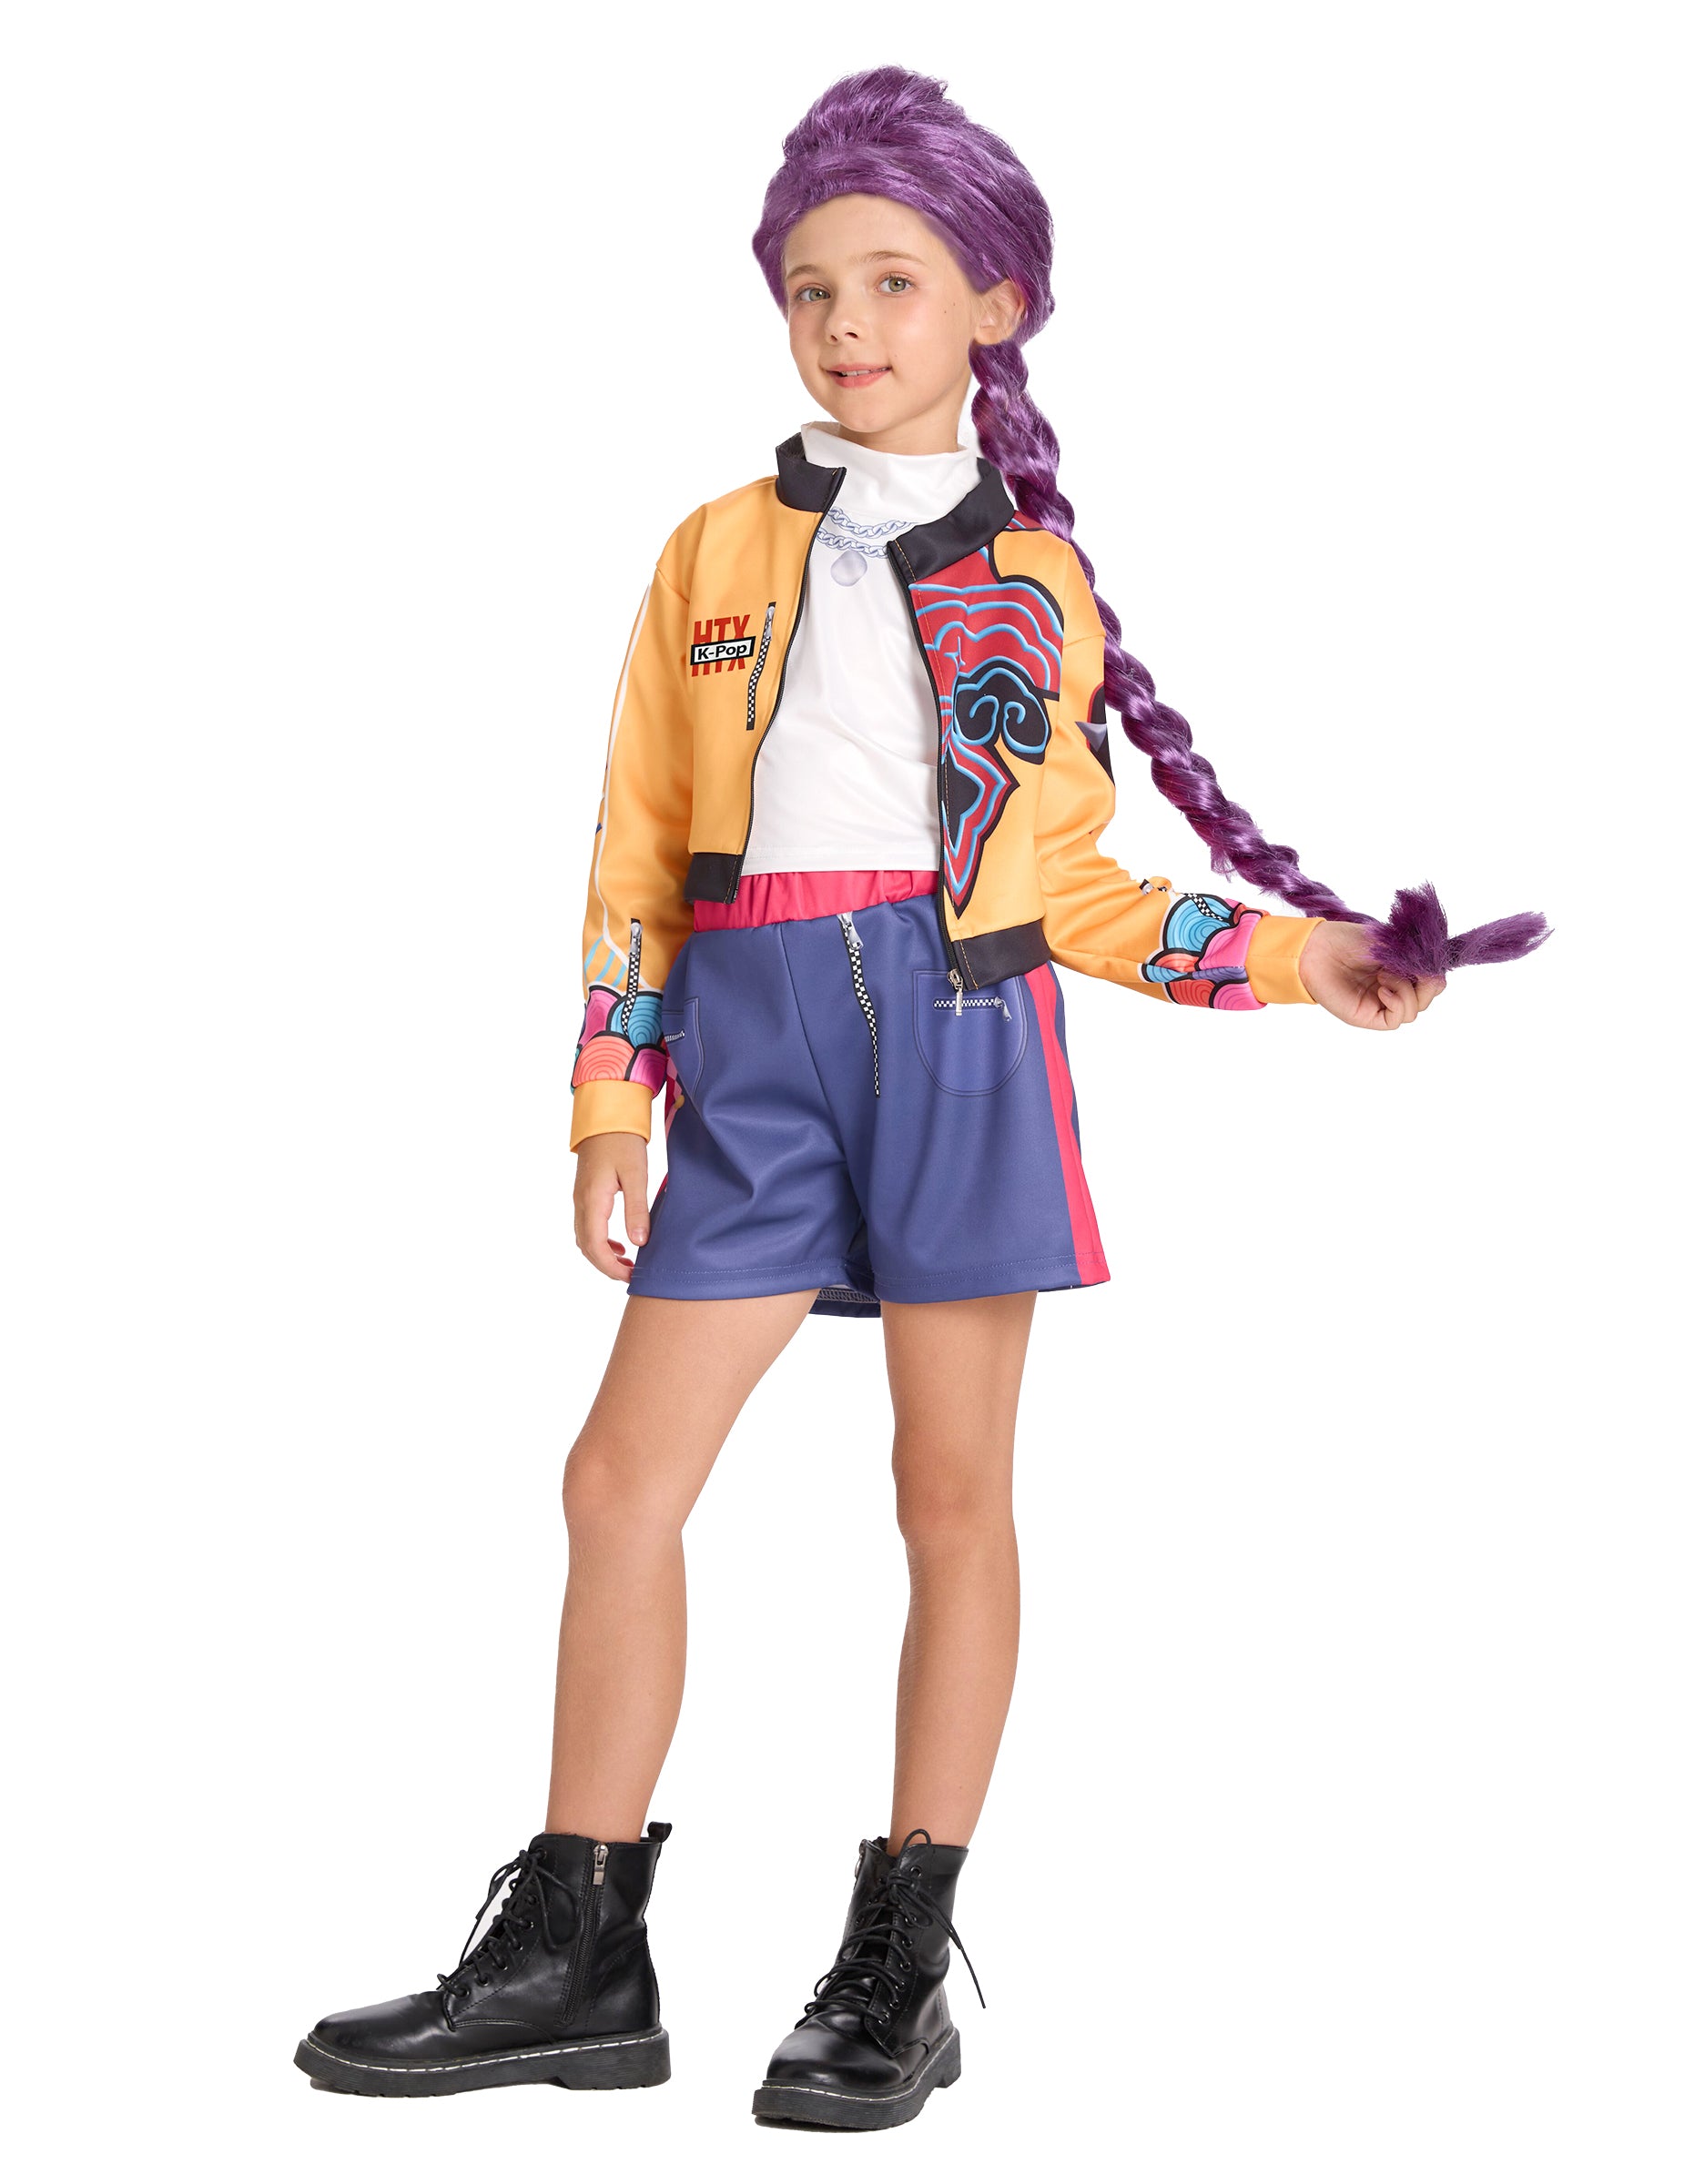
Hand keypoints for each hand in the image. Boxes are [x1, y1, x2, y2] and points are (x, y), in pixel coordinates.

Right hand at [573, 1130, 650, 1280]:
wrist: (606, 1116)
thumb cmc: (623, 1142)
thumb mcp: (636, 1174)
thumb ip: (636, 1209)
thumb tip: (639, 1243)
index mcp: (593, 1200)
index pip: (595, 1245)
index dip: (611, 1267)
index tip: (631, 1276)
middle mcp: (581, 1203)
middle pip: (586, 1247)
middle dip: (606, 1267)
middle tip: (631, 1275)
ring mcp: (580, 1199)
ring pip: (584, 1239)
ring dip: (602, 1256)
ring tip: (627, 1264)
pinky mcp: (585, 1194)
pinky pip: (586, 1227)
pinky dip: (600, 1242)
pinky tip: (620, 1244)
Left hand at [1298, 920, 1446, 1029]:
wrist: (1320, 950)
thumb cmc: (1350, 941)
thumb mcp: (1392, 943)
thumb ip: (1416, 957)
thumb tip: (1436, 972)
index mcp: (1402, 969)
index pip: (1434, 979)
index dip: (1435, 972)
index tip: (1425, 959)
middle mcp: (1396, 987)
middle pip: (1429, 996)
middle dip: (1426, 983)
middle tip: (1405, 967)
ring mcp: (1383, 1003)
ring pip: (1416, 1009)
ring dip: (1407, 990)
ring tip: (1384, 976)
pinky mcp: (1371, 1016)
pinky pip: (1398, 1019)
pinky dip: (1398, 1003)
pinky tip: (1383, 990)